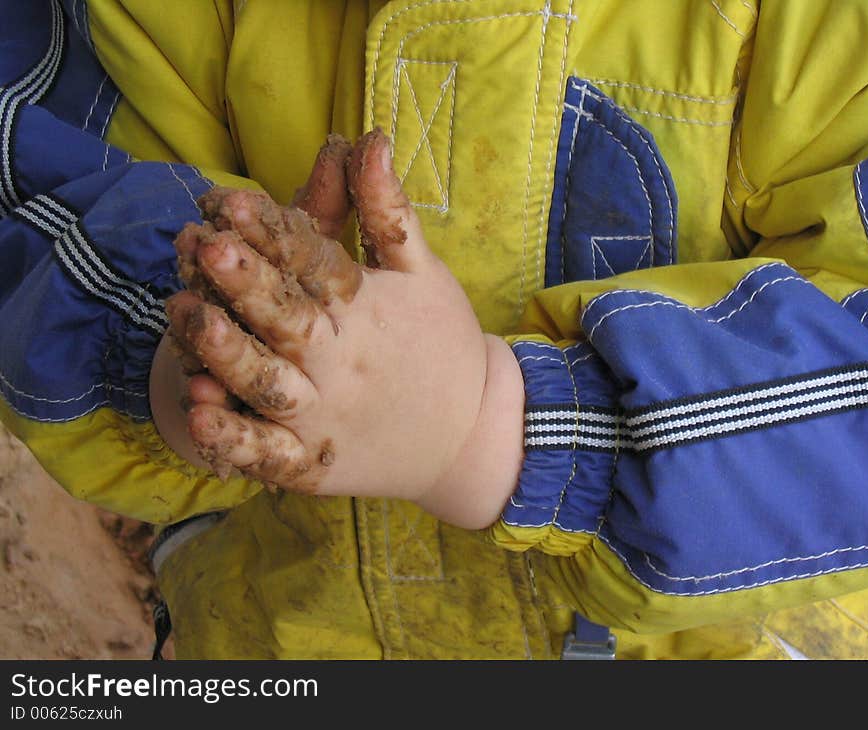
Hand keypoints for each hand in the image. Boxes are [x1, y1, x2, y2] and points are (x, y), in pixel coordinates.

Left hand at [157, 130, 524, 527]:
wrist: (473, 435)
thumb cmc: (445, 344)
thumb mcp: (423, 271)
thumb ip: (387, 211)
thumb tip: (370, 139)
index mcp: (368, 310)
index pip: (315, 265)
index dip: (272, 233)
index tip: (230, 203)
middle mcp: (343, 362)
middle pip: (288, 319)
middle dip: (246, 284)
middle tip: (206, 248)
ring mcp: (326, 416)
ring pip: (269, 384)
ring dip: (227, 353)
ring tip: (185, 316)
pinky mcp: (314, 463)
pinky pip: (269, 454)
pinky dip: (236, 439)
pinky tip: (199, 416)